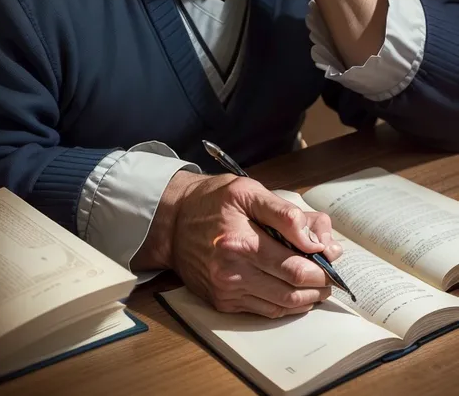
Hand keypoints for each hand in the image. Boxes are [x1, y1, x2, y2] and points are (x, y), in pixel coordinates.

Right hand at [161, 172, 341, 318]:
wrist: (173, 221)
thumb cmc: (211, 201)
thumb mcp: (249, 192)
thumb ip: (286, 214)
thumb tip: (317, 239)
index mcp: (241, 241)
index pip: (295, 266)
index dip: (322, 265)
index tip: (332, 256)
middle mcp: (232, 271)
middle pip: (291, 289)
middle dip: (319, 284)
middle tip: (331, 273)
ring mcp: (227, 290)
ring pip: (281, 305)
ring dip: (306, 298)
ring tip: (318, 283)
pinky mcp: (223, 302)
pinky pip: (264, 311)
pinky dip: (286, 304)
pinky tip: (295, 291)